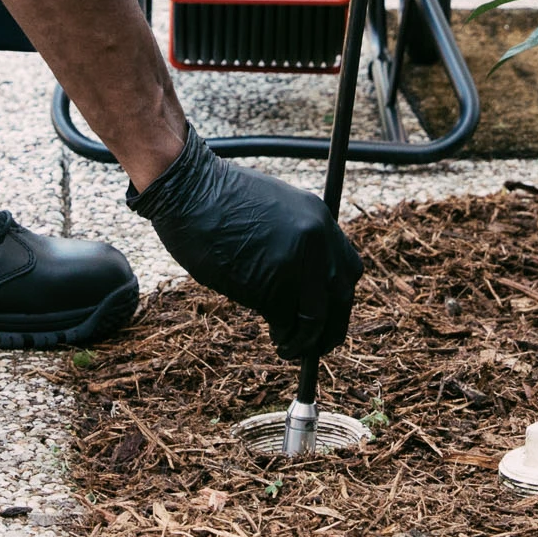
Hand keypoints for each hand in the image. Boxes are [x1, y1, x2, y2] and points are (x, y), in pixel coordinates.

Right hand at [125, 139, 364, 363]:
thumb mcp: (274, 208)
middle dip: (330, 329)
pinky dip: (282, 334)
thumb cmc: (218, 199)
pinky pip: (284, 320)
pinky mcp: (270, 285)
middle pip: (340, 298)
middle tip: (317, 346)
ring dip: (304, 341)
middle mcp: (316, 239)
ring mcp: (295, 262)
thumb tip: (304, 281)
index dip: (340, 299)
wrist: (188, 189)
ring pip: (314, 317)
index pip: (349, 270)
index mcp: (319, 218)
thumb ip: (296, 238)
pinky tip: (274, 337)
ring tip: (288, 347)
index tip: (328, 315)